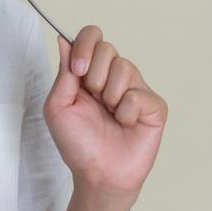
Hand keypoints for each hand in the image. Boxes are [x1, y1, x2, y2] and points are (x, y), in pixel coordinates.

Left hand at [44, 25, 168, 204]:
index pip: (92, 37)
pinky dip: (126, 112)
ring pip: (124, 67)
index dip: (85, 45)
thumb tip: (64, 39)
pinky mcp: (154, 106)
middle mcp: (114, 77)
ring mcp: (136, 89)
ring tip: (110, 115)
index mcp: (90, 73)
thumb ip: (63, 72)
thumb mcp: (57, 106)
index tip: (78, 69)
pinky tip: (125, 124)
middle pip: (108, 48)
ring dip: (109, 96)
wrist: (97, 174)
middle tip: (94, 100)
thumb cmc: (77, 144)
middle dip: (94, 76)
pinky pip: (139, 94)